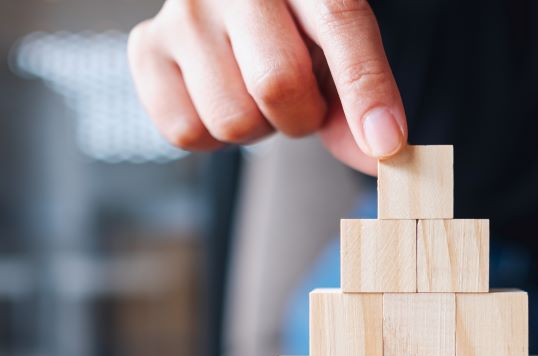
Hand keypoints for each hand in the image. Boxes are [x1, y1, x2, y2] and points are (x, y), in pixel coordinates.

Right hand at [128, 0, 406, 174]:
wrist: (227, 4)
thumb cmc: (290, 30)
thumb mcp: (335, 51)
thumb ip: (359, 97)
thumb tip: (379, 152)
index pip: (339, 23)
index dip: (366, 89)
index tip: (385, 142)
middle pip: (278, 84)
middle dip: (302, 117)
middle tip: (300, 102)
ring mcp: (182, 12)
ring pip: (232, 120)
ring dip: (257, 128)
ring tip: (253, 92)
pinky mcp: (146, 48)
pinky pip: (187, 132)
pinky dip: (213, 136)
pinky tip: (220, 98)